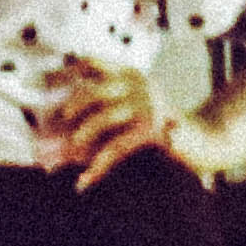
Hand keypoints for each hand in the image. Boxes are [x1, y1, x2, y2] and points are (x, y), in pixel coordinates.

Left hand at [43, 56, 206, 189]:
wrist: (203, 141)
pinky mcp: (152, 130)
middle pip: (93, 90)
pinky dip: (97, 168)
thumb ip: (107, 107)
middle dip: (68, 110)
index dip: (67, 69)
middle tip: (49, 130)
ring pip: (101, 119)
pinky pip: (116, 148)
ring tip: (62, 159)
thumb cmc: (162, 127)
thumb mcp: (135, 109)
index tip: (42, 80)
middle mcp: (138, 84)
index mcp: (131, 75)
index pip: (94, 62)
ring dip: (79, 140)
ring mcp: (147, 105)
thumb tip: (63, 118)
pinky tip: (83, 183)